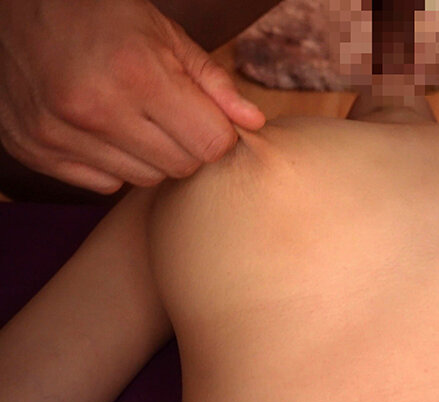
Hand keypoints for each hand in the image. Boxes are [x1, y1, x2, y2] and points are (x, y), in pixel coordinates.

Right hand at [0, 0, 265, 192]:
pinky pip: (102, 184)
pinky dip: (111, 164)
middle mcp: (95, 110)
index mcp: (137, 74)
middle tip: (167, 113)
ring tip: (131, 116)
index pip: (211, 145)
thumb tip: (253, 123)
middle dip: (186, 144)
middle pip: (180, 167)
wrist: (17, 5)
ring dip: (149, 156)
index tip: (206, 117)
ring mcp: (59, 134)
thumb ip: (213, 83)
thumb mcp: (165, 35)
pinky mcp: (35, 150)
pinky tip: (101, 129)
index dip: (217, 133)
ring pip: (143, 180)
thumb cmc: (100, 13)